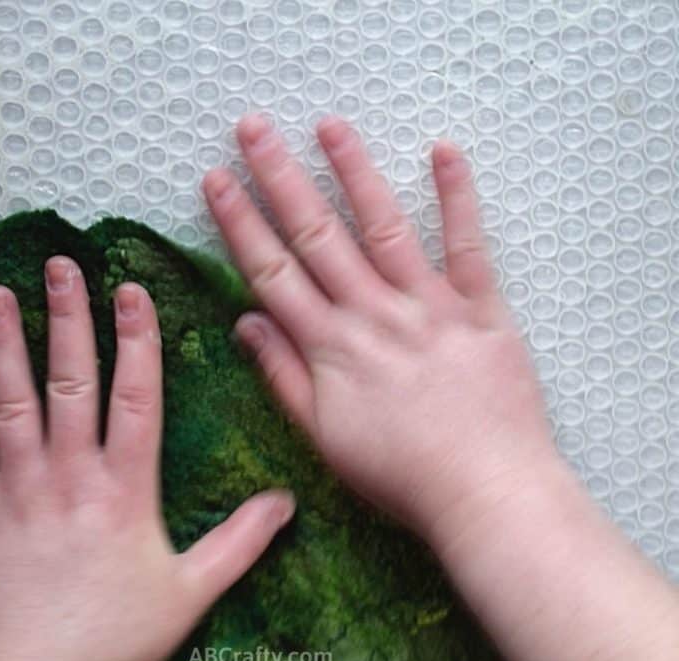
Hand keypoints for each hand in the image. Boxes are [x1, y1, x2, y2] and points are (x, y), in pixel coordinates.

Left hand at [0, 257, 294, 660]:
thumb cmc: (115, 638)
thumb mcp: (191, 592)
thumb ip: (240, 542)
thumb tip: (286, 501)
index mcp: (125, 488)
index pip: (136, 397)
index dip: (136, 340)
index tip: (131, 290)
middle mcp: (70, 474)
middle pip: (71, 381)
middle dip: (69, 319)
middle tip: (60, 265)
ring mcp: (19, 488)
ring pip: (11, 402)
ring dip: (3, 345)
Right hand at [202, 114, 557, 541]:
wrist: (486, 494)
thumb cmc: (398, 475)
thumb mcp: (322, 437)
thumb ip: (282, 375)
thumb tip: (246, 321)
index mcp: (330, 346)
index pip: (272, 270)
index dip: (240, 222)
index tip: (216, 178)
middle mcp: (373, 313)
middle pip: (317, 234)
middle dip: (280, 177)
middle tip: (254, 128)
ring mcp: (429, 306)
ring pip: (383, 227)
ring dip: (354, 172)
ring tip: (329, 125)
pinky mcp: (482, 309)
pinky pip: (468, 247)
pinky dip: (458, 199)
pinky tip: (443, 152)